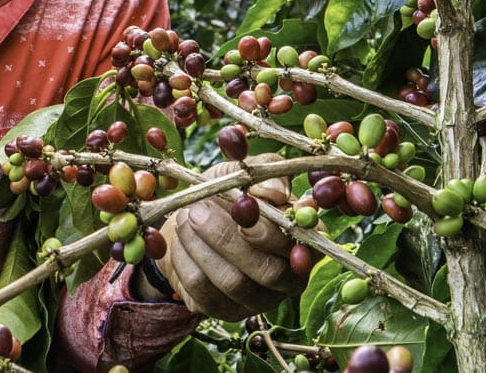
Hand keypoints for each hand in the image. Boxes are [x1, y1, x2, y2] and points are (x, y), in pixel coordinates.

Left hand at [157, 153, 306, 319]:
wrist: (190, 222)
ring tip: (186, 217)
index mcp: (303, 242)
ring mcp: (258, 300)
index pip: (302, 248)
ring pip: (234, 283)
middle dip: (228, 239)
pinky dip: (186, 261)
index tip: (243, 207)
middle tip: (198, 210)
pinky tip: (181, 239)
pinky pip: (204, 293)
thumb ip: (264, 174)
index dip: (272, 231)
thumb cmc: (225, 196)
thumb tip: (275, 193)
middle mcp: (289, 278)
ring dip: (203, 247)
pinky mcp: (226, 311)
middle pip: (269, 272)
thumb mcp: (242, 174)